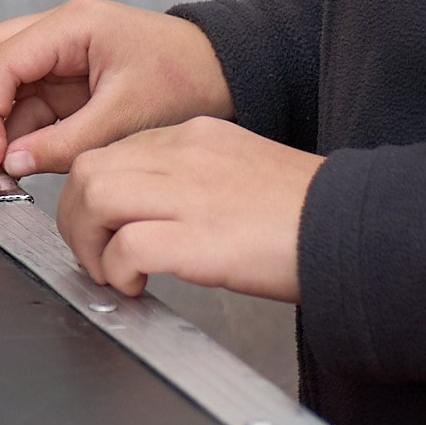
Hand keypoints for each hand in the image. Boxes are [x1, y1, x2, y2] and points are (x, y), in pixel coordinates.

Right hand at [0, 0, 232, 176]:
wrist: (222, 74)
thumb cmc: (184, 79)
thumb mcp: (124, 117)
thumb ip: (65, 142)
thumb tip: (13, 163)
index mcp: (73, 25)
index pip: (3, 57)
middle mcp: (58, 31)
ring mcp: (59, 54)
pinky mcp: (65, 80)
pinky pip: (23, 100)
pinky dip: (11, 130)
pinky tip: (15, 161)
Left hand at [60, 118, 318, 301]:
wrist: (351, 226)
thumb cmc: (302, 211)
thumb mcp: (241, 171)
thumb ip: (195, 177)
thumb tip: (153, 212)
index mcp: (196, 136)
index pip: (113, 149)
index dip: (92, 192)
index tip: (98, 225)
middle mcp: (186, 154)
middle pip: (88, 167)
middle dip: (74, 217)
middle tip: (92, 253)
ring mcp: (191, 194)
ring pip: (94, 195)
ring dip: (88, 242)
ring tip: (110, 273)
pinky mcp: (199, 239)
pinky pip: (127, 246)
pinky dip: (117, 270)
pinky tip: (135, 288)